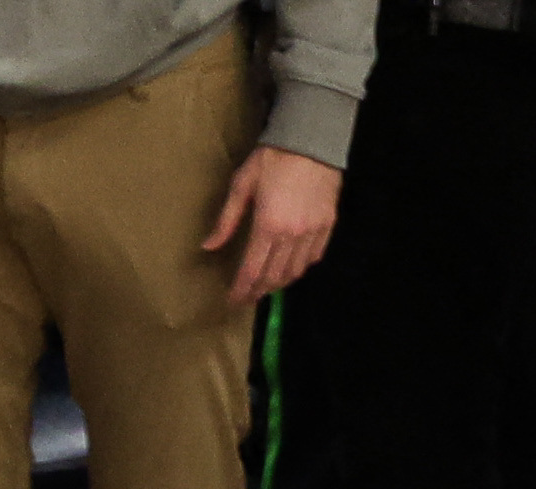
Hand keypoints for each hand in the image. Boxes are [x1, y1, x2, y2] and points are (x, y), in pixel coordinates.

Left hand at [204, 142, 339, 301]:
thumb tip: (208, 246)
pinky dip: (300, 267)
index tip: (233, 301)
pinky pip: (314, 256)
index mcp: (267, 226)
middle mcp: (291, 234)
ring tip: (266, 284)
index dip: (241, 290)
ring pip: (295, 271)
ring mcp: (312, 231)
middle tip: (248, 295)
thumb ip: (226, 220)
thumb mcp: (242, 185)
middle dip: (259, 291)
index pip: (251, 271)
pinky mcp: (327, 224)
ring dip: (279, 282)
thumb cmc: (273, 158)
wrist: (311, 139)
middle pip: (273, 277)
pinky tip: (291, 266)